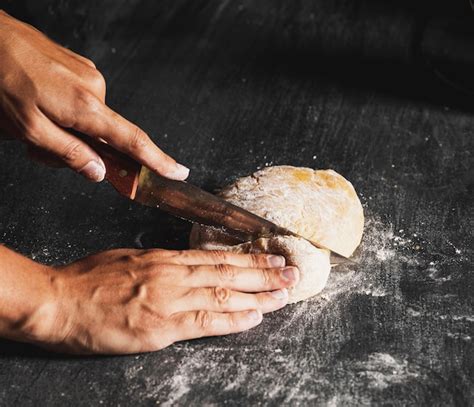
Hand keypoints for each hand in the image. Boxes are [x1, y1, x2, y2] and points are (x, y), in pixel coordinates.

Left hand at [0, 10, 188, 181]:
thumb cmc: (0, 79)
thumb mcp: (28, 129)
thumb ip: (67, 154)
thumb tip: (99, 172)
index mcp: (86, 107)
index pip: (134, 141)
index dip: (158, 161)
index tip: (178, 172)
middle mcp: (96, 89)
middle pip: (106, 136)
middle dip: (82, 150)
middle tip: (42, 149)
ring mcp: (89, 76)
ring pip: (91, 121)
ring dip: (70, 131)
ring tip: (35, 121)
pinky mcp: (80, 68)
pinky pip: (83, 102)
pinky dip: (67, 113)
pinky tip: (42, 105)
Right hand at [35, 249, 298, 353]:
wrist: (58, 302)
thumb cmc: (88, 279)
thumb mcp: (129, 259)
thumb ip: (160, 264)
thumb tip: (185, 265)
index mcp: (164, 259)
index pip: (216, 258)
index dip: (248, 257)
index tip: (272, 256)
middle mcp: (172, 276)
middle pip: (227, 273)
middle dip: (264, 273)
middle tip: (292, 272)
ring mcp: (167, 301)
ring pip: (222, 295)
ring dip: (258, 295)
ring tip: (285, 293)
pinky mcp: (159, 328)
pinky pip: (204, 322)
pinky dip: (232, 319)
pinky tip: (254, 316)